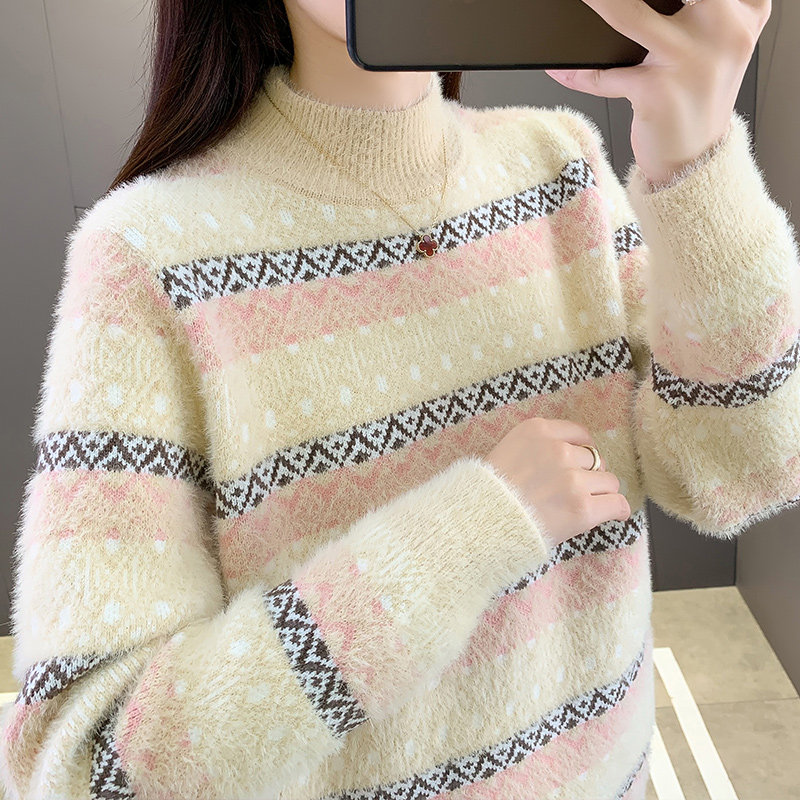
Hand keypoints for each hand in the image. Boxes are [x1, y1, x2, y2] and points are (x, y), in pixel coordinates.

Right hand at [485, 416, 630, 548]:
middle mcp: (558, 450)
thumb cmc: (488, 493)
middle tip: (571, 493)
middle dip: (588, 475)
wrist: (478, 523)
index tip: (575, 466)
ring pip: (609, 482)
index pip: (580, 434)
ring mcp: (572, 479)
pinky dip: (616, 510)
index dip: (580, 452)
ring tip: (581, 507)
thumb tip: (570, 455)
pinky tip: (610, 515)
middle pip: (595, 459)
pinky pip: (617, 504)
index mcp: (538, 431)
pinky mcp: (582, 508)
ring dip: (599, 494)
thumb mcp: (508, 451)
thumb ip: (538, 447)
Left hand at [543, 0, 771, 185]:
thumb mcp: (714, 45)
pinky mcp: (657, 91)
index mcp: (743, 10)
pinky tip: (560, 68)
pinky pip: (603, 75)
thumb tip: (618, 5)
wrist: (696, 160)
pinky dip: (577, 73)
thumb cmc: (695, 99)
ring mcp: (690, 59)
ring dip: (599, 4)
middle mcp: (723, 28)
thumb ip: (693, 9)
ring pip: (628, 14)